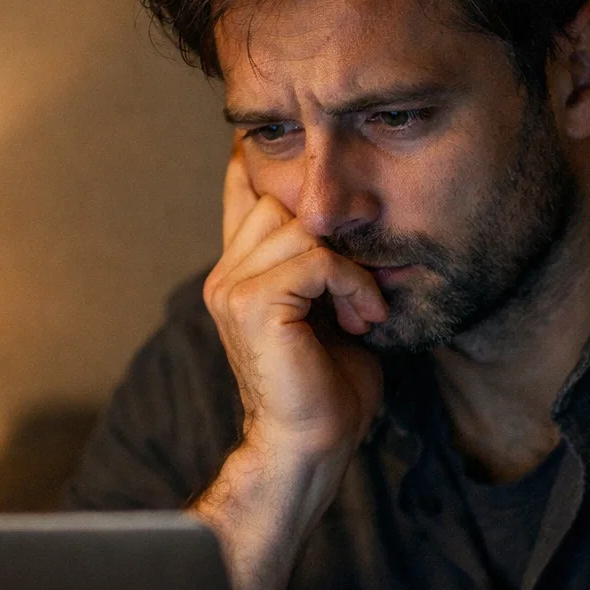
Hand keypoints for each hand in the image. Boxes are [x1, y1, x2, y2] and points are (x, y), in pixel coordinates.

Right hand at [203, 138, 387, 462]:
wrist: (309, 445)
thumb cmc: (328, 388)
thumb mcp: (329, 311)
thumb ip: (323, 266)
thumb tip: (350, 216)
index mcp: (237, 274)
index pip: (241, 193)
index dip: (265, 164)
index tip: (301, 144)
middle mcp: (225, 276)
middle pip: (281, 203)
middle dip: (333, 235)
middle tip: (363, 291)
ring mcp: (232, 289)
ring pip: (301, 228)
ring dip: (349, 267)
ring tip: (364, 311)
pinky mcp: (254, 304)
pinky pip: (316, 260)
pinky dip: (352, 284)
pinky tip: (362, 318)